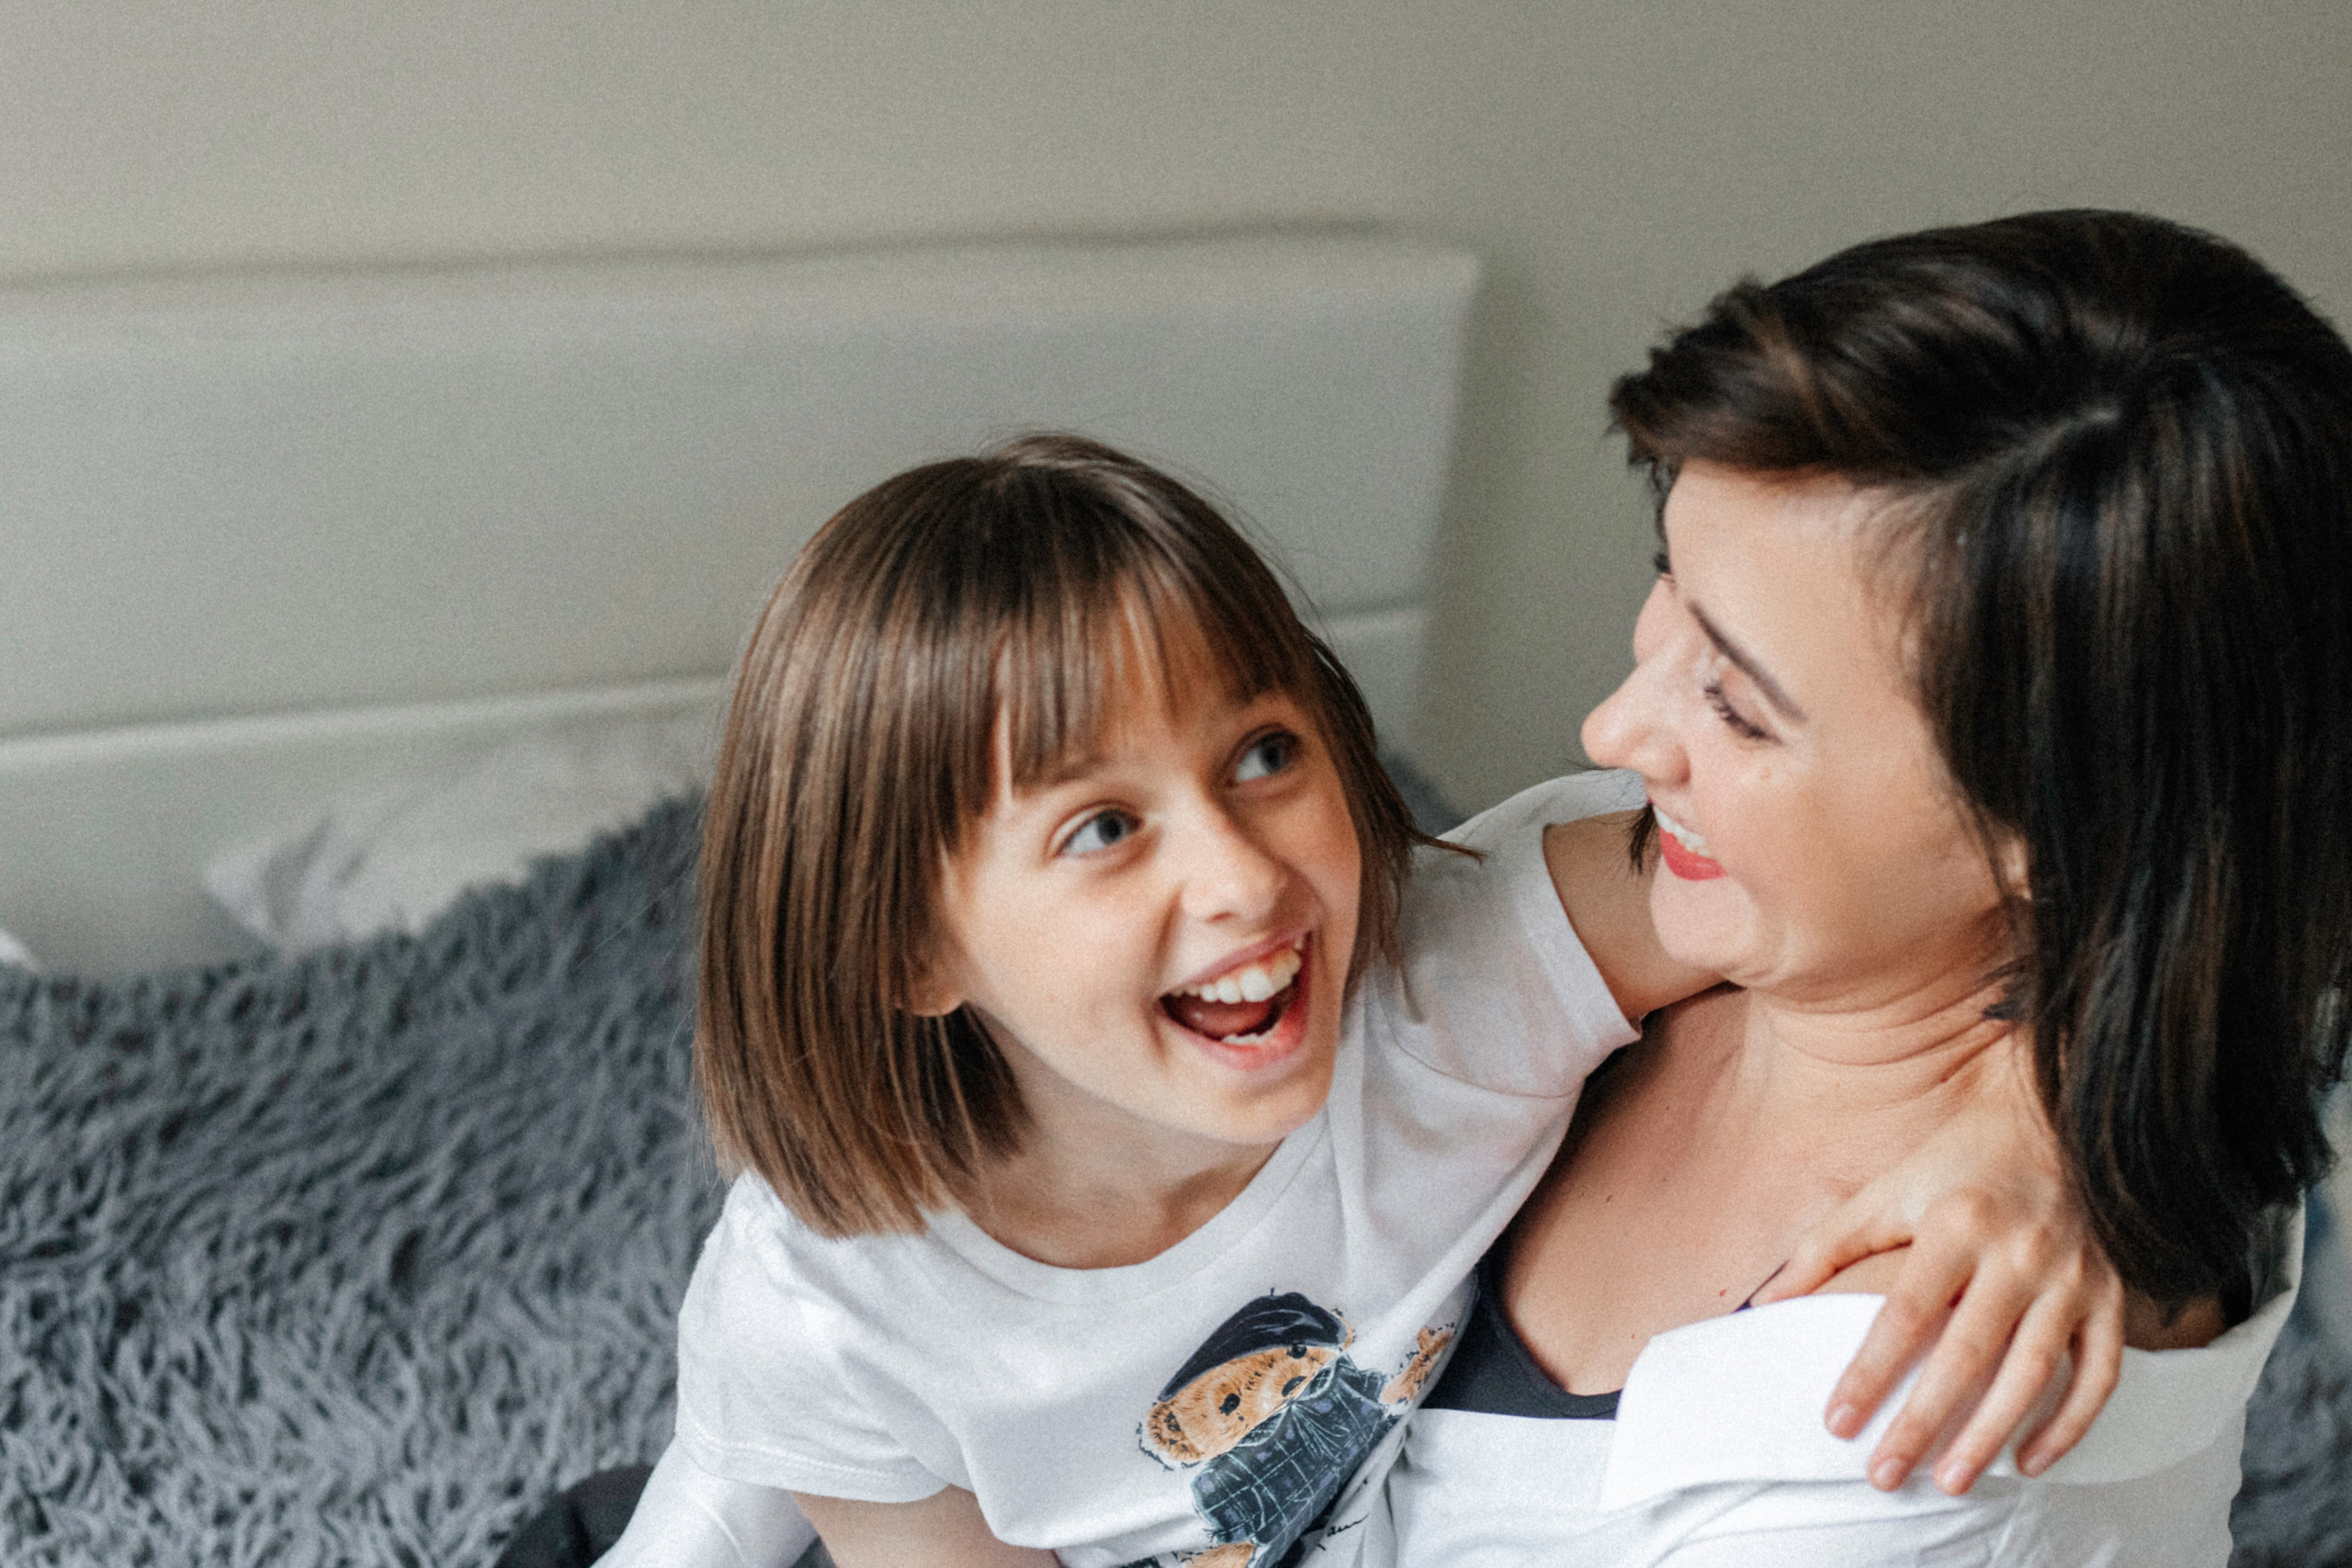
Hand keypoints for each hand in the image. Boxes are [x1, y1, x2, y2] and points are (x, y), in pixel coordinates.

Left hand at [1754, 1076, 2125, 1494]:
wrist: (2061, 1122)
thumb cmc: (1958, 1166)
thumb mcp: (1888, 1191)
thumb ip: (1827, 1246)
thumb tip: (1766, 1304)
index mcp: (1957, 1221)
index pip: (1904, 1312)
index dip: (1870, 1372)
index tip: (1837, 1423)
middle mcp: (2019, 1252)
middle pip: (1967, 1354)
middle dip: (1924, 1422)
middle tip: (1884, 1476)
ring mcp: (2072, 1278)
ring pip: (2033, 1373)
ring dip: (1990, 1434)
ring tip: (1949, 1481)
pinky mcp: (2111, 1298)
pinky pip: (2098, 1375)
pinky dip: (2069, 1425)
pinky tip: (2029, 1461)